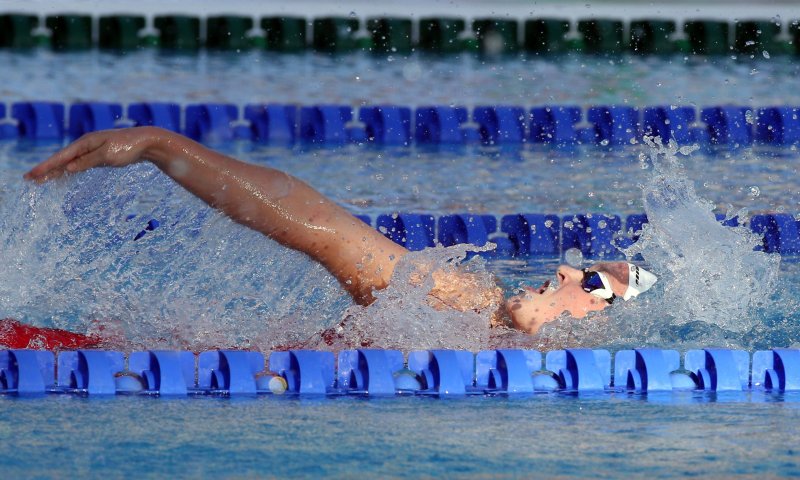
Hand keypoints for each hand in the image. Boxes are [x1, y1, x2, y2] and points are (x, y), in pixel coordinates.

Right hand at [23, 127, 161, 181]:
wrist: (147, 142)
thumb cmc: (128, 147)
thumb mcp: (107, 155)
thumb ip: (87, 162)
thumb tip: (68, 168)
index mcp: (85, 142)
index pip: (61, 157)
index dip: (46, 167)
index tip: (32, 175)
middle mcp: (86, 145)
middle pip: (62, 159)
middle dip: (46, 169)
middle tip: (29, 179)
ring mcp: (93, 150)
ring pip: (70, 162)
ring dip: (56, 171)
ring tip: (41, 179)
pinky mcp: (100, 155)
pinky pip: (79, 164)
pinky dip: (69, 171)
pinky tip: (64, 176)